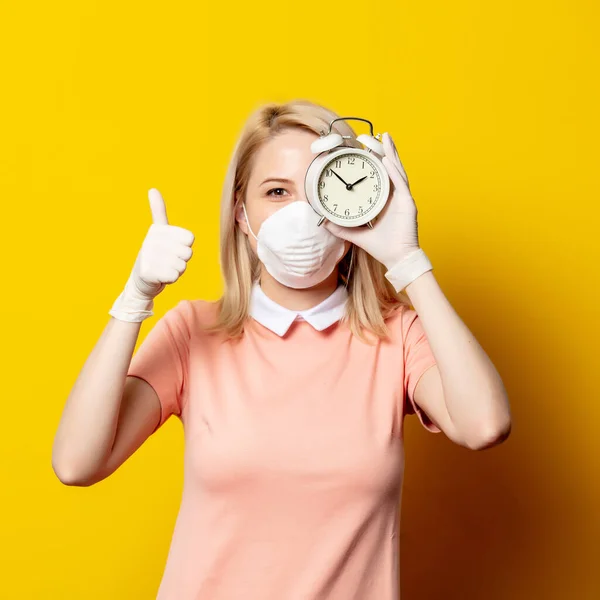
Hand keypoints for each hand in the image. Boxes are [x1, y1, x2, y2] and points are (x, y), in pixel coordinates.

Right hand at [109, 189, 194, 321]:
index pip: (189, 238)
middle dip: (181, 260)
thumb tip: (152, 189)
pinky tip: (161, 278)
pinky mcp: (148, 272)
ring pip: (182, 265)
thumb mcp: (157, 232)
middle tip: (168, 262)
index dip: (184, 247)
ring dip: (176, 271)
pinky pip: (174, 276)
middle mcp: (152, 240)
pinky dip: (171, 279)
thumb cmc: (155, 256)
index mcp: (157, 230)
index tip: (172, 249)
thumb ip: (158, 211)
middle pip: (187, 252)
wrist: (141, 282)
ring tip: (164, 269)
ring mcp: (149, 256)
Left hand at [323, 132, 419, 270]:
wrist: (397, 259)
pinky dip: (394, 171)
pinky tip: (387, 160)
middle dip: (384, 150)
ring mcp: (403, 198)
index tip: (366, 148)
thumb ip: (341, 228)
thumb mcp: (357, 234)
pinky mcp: (408, 204)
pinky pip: (400, 183)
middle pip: (390, 168)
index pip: (381, 175)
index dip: (376, 161)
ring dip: (390, 153)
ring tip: (384, 138)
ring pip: (397, 170)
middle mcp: (396, 196)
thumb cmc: (382, 247)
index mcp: (386, 200)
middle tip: (376, 134)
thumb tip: (324, 222)